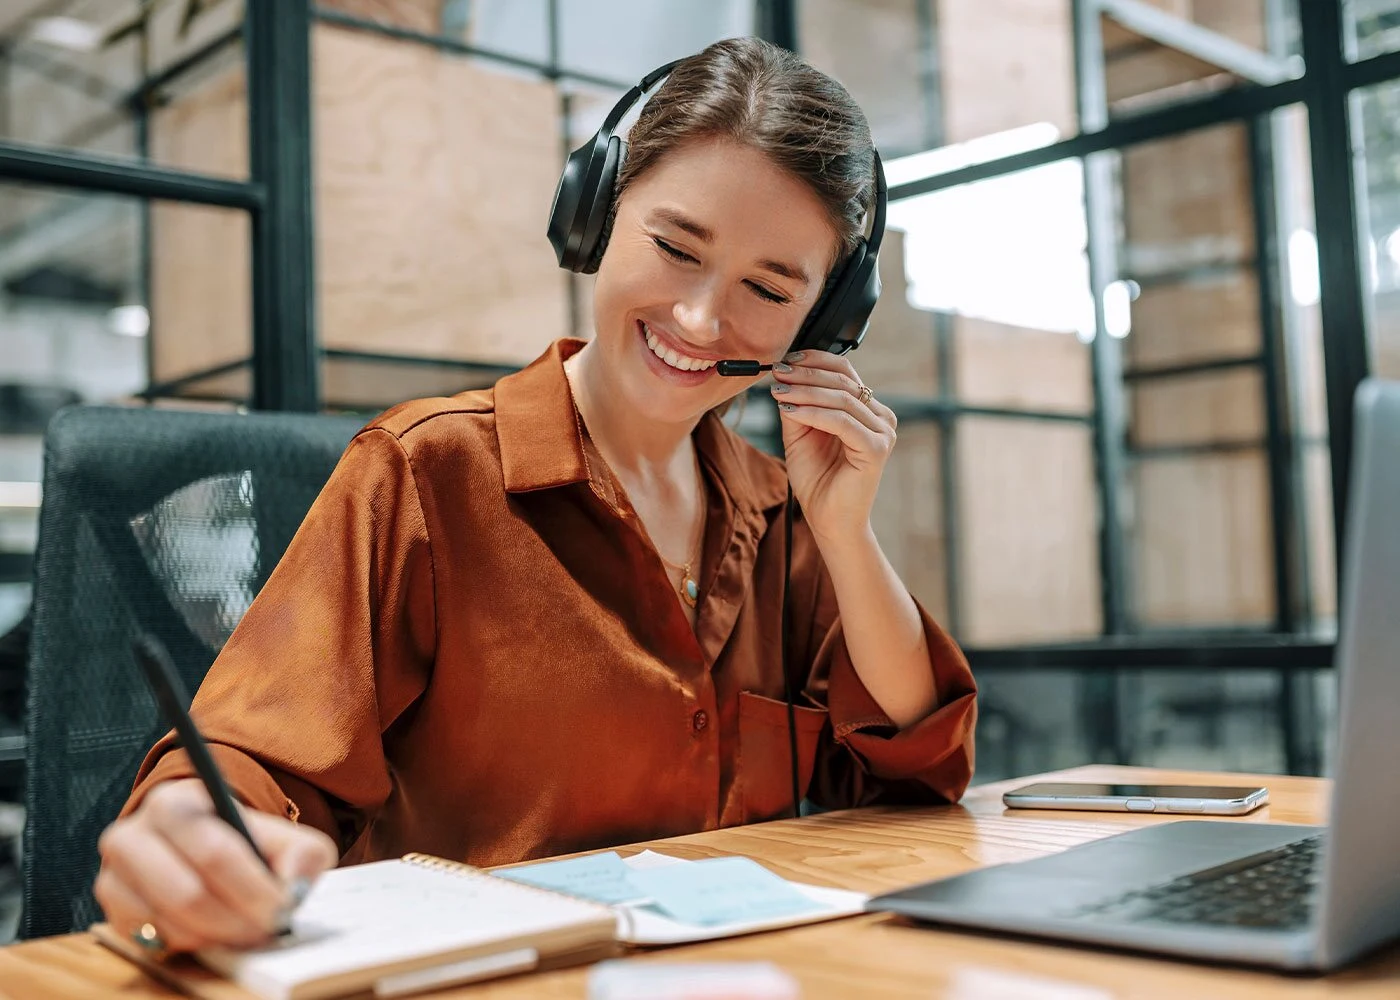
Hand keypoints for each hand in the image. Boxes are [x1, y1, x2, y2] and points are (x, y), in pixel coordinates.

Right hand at [95, 778, 336, 952]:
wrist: (200, 849)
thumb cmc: (245, 842)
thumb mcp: (283, 836)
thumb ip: (301, 854)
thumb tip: (291, 887)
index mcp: (173, 802)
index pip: (215, 852)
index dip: (253, 887)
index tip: (282, 909)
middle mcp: (130, 835)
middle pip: (187, 894)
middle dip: (236, 919)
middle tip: (267, 929)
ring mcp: (113, 877)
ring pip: (171, 923)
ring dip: (218, 936)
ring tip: (246, 930)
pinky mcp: (112, 915)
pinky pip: (155, 943)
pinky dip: (193, 945)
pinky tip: (214, 931)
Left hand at [770, 350, 895, 544]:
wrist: (829, 520)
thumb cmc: (818, 480)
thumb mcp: (801, 434)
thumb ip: (797, 405)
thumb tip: (783, 377)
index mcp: (867, 410)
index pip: (845, 372)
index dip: (815, 360)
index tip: (785, 361)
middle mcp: (881, 418)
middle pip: (843, 381)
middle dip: (806, 374)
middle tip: (778, 372)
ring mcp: (883, 433)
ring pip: (841, 399)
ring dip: (805, 391)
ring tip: (779, 391)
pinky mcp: (876, 449)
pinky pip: (841, 422)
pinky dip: (812, 413)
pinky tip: (789, 410)